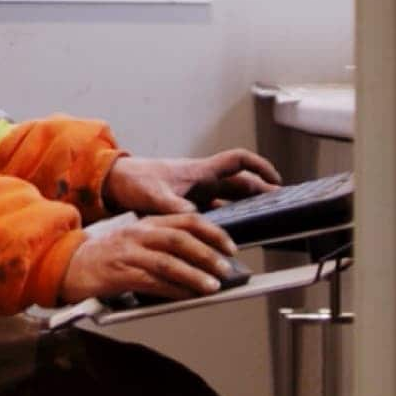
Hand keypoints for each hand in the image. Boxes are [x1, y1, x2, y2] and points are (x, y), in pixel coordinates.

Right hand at [59, 214, 243, 302]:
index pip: (187, 220)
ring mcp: (128, 253)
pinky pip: (153, 281)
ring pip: (169, 260)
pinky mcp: (119, 273)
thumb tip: (199, 266)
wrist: (66, 266)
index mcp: (146, 223)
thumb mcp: (135, 244)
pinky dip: (174, 289)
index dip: (212, 232)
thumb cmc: (104, 259)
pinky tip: (188, 296)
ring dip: (195, 274)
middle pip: (181, 238)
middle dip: (208, 252)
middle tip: (227, 266)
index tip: (230, 246)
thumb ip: (163, 249)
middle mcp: (139, 234)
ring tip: (213, 285)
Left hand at [102, 149, 281, 215]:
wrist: (115, 183)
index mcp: (200, 171)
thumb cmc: (134, 181)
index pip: (239, 161)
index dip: (261, 167)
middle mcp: (202, 180)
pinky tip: (230, 234)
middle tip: (280, 207)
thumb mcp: (154, 195)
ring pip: (229, 198)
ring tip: (263, 221)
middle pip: (241, 183)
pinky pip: (215, 211)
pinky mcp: (187, 205)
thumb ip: (173, 206)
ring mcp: (196, 193)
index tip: (276, 180)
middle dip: (261, 192)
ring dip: (246, 207)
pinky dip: (226, 220)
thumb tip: (192, 218)